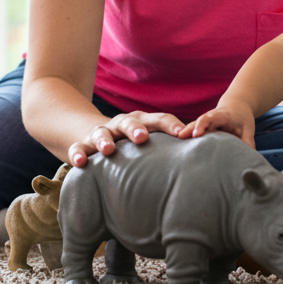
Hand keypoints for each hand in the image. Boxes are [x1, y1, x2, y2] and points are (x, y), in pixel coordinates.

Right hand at [67, 111, 185, 167]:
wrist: (97, 136)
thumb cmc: (134, 145)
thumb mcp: (152, 144)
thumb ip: (172, 151)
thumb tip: (204, 161)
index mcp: (143, 122)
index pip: (159, 120)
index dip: (170, 125)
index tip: (182, 134)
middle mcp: (122, 124)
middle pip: (130, 122)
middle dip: (136, 129)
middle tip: (142, 138)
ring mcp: (102, 133)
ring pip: (102, 133)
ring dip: (105, 141)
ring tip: (108, 150)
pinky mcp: (83, 144)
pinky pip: (79, 148)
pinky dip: (78, 154)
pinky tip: (79, 163)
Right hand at [180, 104, 255, 146]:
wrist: (236, 107)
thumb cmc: (242, 118)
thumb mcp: (248, 129)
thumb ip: (247, 143)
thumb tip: (248, 159)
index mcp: (222, 115)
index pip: (210, 117)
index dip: (202, 124)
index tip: (196, 135)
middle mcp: (210, 118)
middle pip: (198, 122)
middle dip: (189, 130)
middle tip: (179, 138)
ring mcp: (205, 123)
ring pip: (193, 127)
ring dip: (185, 135)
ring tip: (175, 147)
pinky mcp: (202, 129)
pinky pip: (193, 133)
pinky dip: (187, 139)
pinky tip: (179, 150)